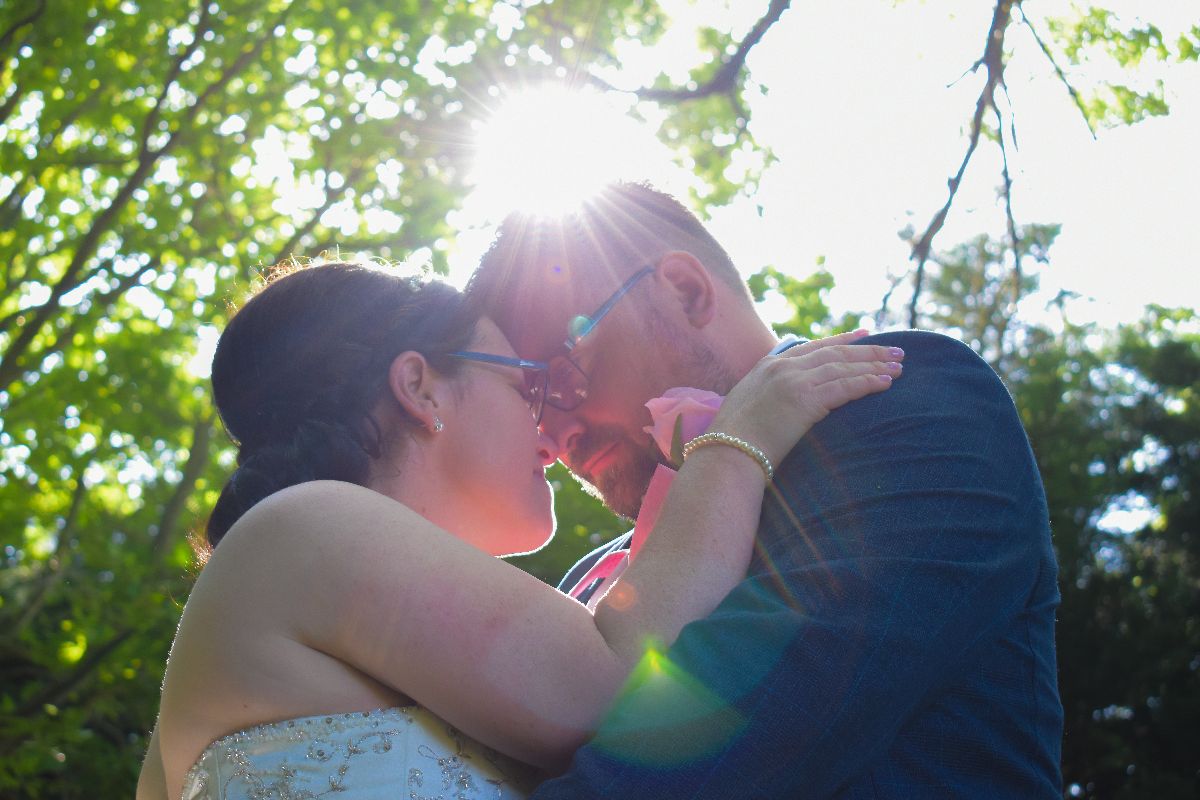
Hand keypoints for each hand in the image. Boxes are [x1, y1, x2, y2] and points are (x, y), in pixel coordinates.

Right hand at [708, 330, 902, 468]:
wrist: (727, 452)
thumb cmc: (734, 439)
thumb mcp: (747, 405)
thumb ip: (767, 394)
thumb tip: (783, 402)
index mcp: (768, 365)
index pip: (814, 346)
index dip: (843, 340)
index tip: (865, 336)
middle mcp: (782, 367)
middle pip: (834, 352)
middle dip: (868, 351)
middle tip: (895, 351)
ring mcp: (793, 381)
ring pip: (843, 367)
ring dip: (874, 366)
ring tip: (898, 367)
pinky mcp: (805, 399)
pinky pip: (845, 386)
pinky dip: (867, 382)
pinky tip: (885, 383)